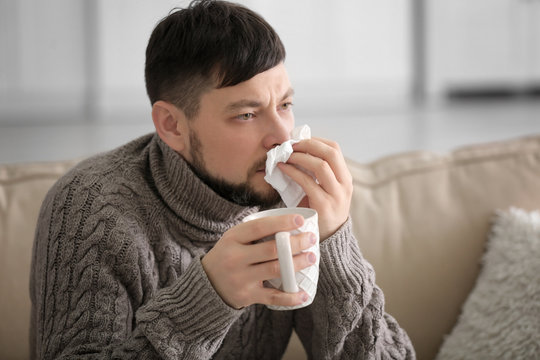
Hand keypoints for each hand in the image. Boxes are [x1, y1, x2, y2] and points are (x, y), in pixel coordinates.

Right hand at [201, 214, 316, 308]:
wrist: (207, 283)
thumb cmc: (228, 254)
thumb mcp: (233, 238)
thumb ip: (255, 231)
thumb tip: (288, 221)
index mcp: (233, 239)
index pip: (259, 227)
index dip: (281, 223)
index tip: (300, 220)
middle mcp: (235, 258)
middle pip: (272, 249)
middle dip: (296, 243)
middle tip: (311, 238)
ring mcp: (241, 278)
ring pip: (275, 270)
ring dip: (297, 264)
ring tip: (311, 257)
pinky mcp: (247, 296)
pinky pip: (273, 297)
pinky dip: (290, 296)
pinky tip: (303, 294)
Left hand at [277, 137, 352, 239]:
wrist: (328, 239)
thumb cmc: (320, 211)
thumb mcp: (324, 190)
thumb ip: (315, 174)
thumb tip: (293, 152)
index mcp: (345, 177)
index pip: (334, 149)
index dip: (316, 140)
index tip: (299, 140)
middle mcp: (344, 184)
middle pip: (330, 153)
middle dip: (308, 145)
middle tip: (291, 145)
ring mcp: (336, 195)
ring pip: (321, 166)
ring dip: (300, 157)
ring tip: (286, 156)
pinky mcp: (324, 205)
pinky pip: (308, 182)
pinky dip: (294, 172)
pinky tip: (283, 169)